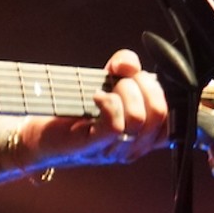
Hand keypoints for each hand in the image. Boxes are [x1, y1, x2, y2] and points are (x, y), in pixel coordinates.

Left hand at [24, 49, 167, 168]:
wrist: (39, 135)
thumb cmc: (75, 110)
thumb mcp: (108, 81)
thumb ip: (126, 66)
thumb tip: (129, 63)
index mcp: (145, 135)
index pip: (175, 119)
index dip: (164, 91)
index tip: (143, 78)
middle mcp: (134, 146)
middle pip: (160, 113)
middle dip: (144, 85)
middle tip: (122, 79)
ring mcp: (114, 149)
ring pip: (139, 118)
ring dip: (123, 93)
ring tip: (106, 90)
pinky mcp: (93, 145)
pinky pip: (116, 125)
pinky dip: (108, 102)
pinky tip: (96, 97)